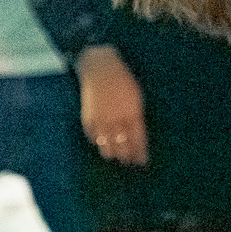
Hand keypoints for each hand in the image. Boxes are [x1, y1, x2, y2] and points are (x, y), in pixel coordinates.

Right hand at [77, 44, 148, 166]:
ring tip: (116, 157)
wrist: (100, 69)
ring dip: (113, 153)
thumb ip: (137, 117)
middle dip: (127, 157)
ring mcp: (101, 122)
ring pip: (107, 147)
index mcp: (132, 114)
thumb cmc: (122, 81)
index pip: (137, 141)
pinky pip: (94, 139)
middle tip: (129, 161)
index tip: (142, 161)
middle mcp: (117, 121)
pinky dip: (99, 143)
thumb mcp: (136, 98)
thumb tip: (137, 135)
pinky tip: (103, 144)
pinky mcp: (89, 120)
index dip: (140, 153)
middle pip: (122, 148)